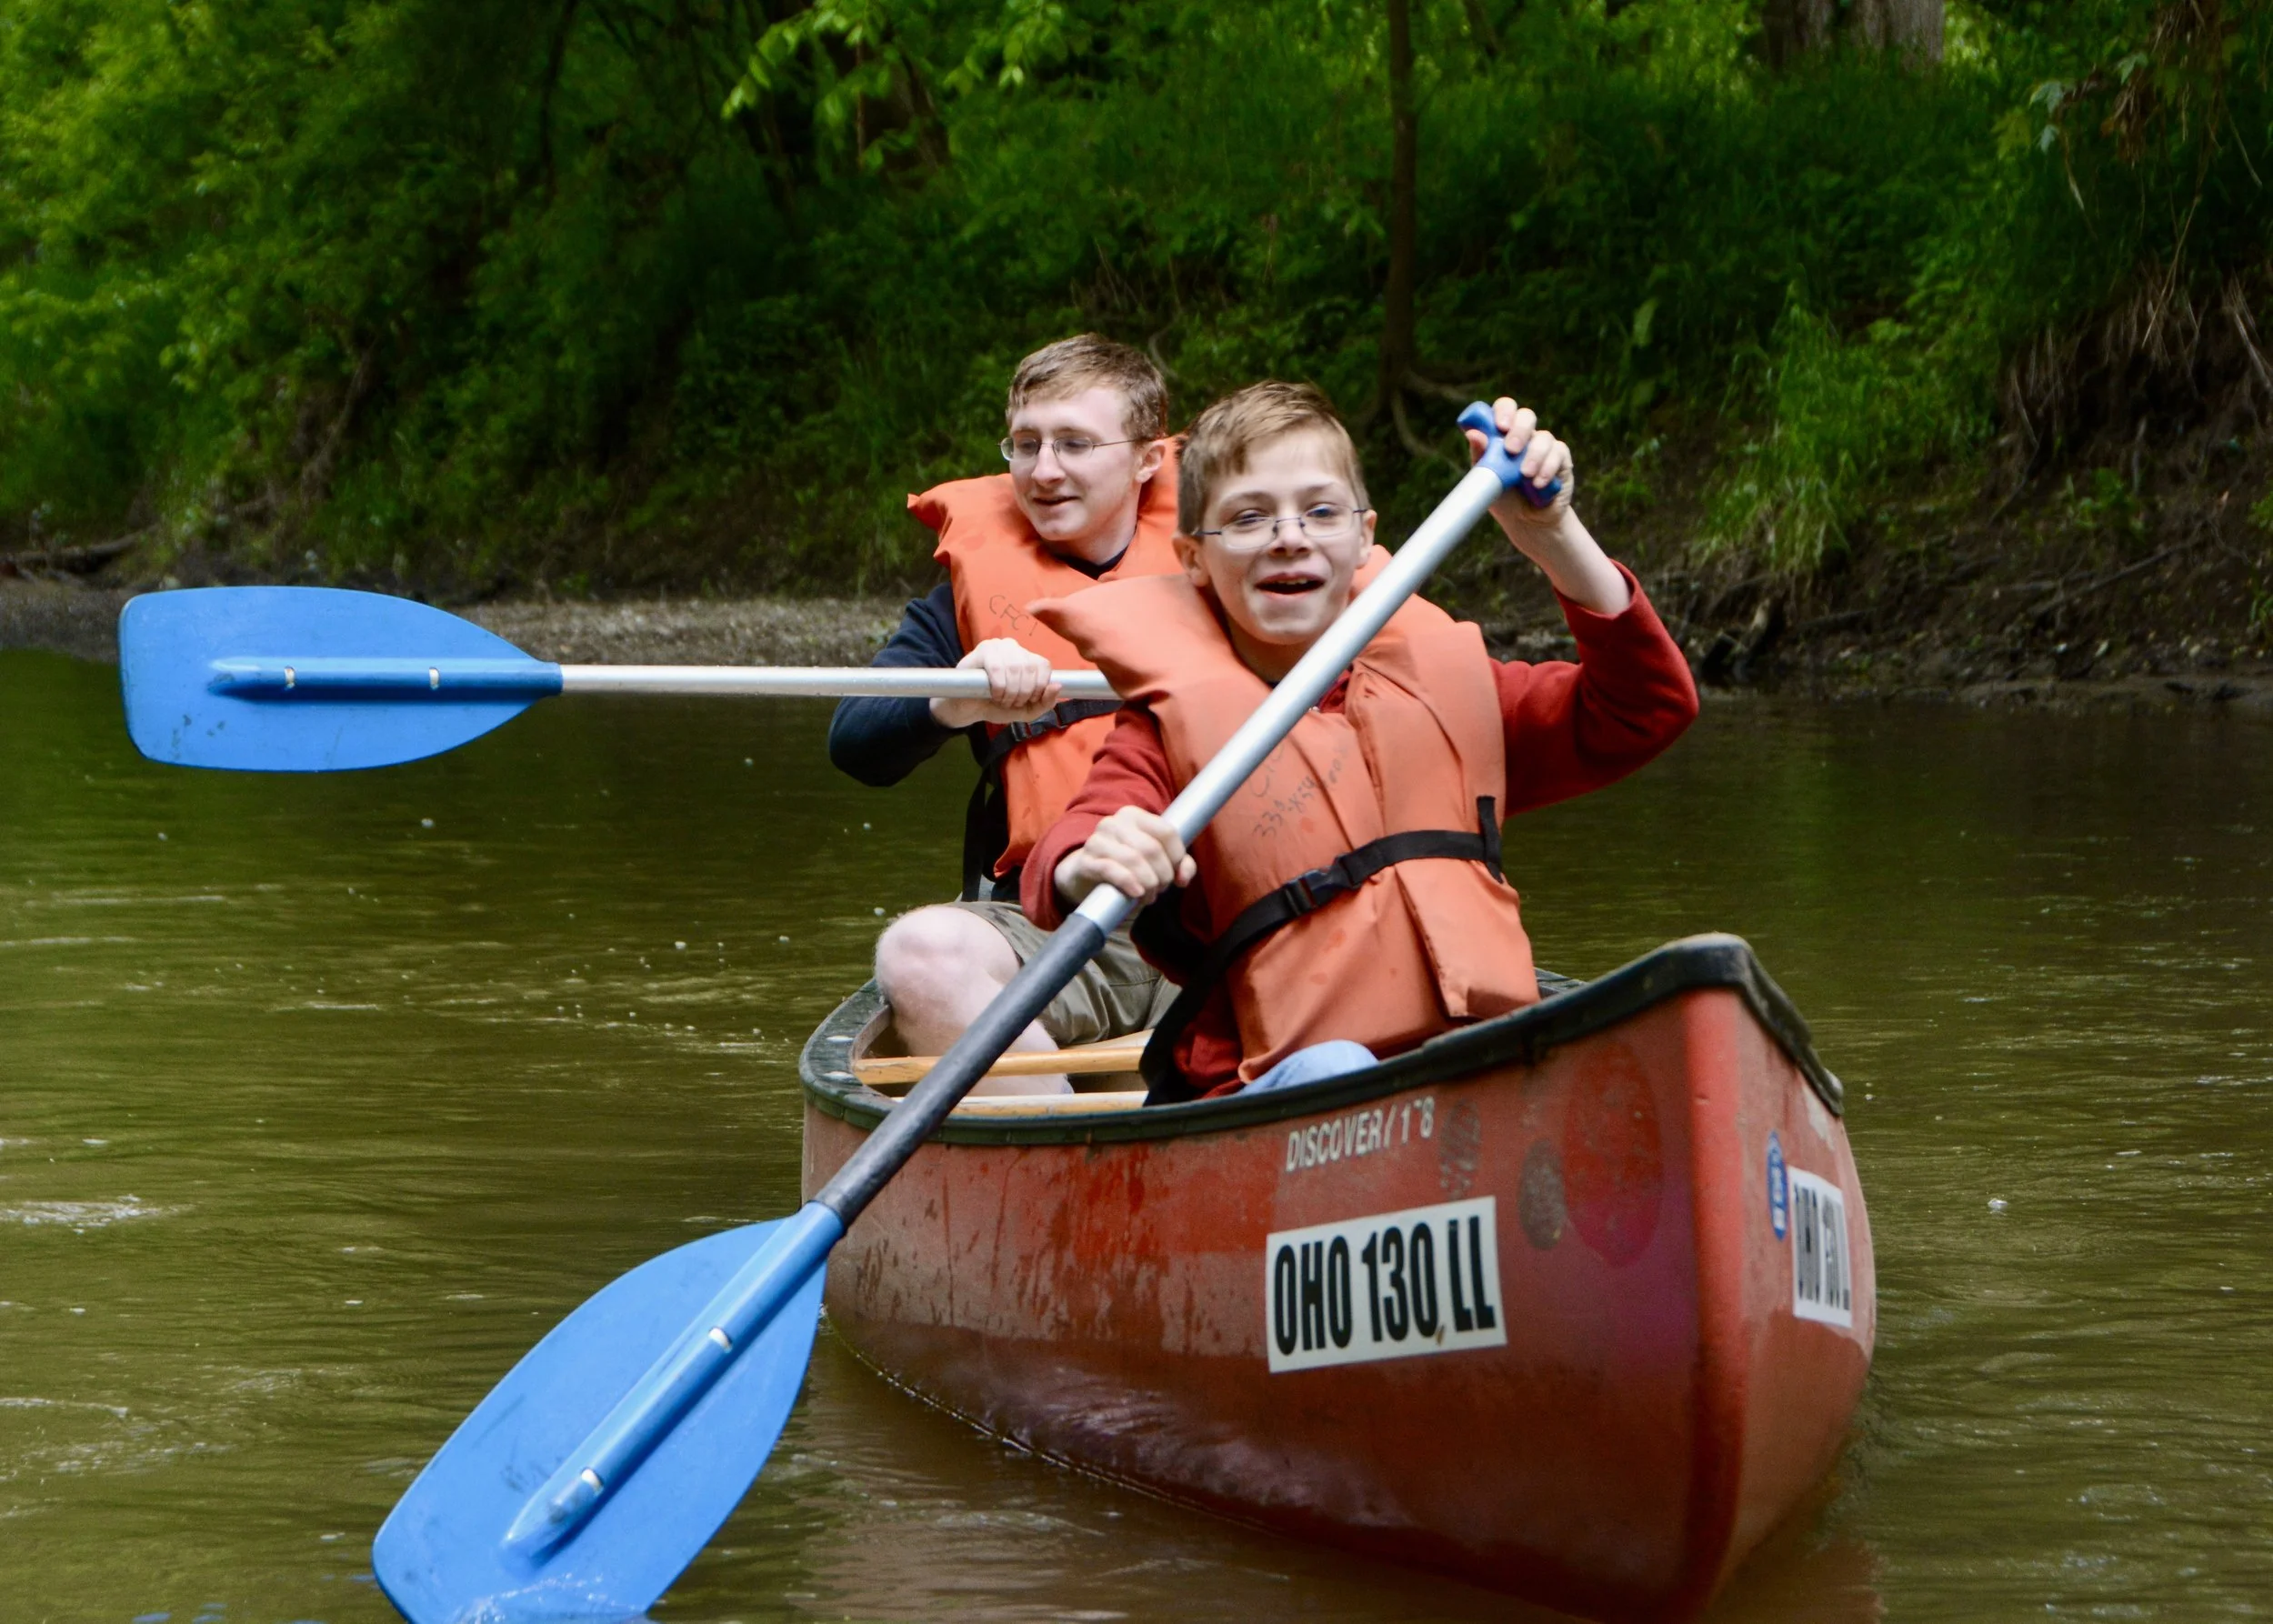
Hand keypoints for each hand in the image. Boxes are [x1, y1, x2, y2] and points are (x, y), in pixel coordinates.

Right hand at [929, 637, 1063, 728]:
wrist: (968, 709)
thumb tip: (1058, 686)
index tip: (1028, 701)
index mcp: (1027, 658)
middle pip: (1030, 667)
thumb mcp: (1026, 710)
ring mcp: (998, 646)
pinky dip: (998, 686)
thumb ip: (1045, 703)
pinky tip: (993, 694)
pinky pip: (997, 667)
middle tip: (1011, 703)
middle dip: (1023, 693)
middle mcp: (1014, 648)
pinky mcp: (982, 650)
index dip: (1039, 687)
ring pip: (1015, 667)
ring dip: (1010, 691)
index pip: (1044, 665)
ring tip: (1002, 700)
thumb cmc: (997, 705)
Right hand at [1053, 807, 1195, 906]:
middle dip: (1162, 875)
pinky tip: (1136, 894)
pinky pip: (1111, 870)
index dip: (1177, 857)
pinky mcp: (1086, 862)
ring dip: (1148, 883)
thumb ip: (1179, 864)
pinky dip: (1129, 883)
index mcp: (1133, 815)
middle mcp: (1113, 823)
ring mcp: (1097, 841)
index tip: (1176, 875)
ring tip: (1148, 896)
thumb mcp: (1155, 861)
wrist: (1085, 876)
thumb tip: (1183, 877)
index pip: (1166, 832)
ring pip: (1134, 859)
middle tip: (1160, 889)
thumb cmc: (1126, 866)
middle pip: (1152, 849)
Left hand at [1464, 396, 1574, 529]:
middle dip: (1519, 430)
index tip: (1499, 426)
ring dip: (1533, 455)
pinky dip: (1547, 468)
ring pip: (1543, 437)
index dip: (1504, 411)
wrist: (1526, 521)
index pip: (1505, 409)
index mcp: (1503, 434)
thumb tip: (1472, 434)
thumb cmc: (1502, 497)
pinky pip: (1558, 453)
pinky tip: (1538, 484)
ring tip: (1525, 476)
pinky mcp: (1561, 459)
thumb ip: (1481, 455)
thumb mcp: (1487, 478)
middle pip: (1526, 416)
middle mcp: (1524, 435)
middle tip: (1511, 450)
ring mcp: (1543, 446)